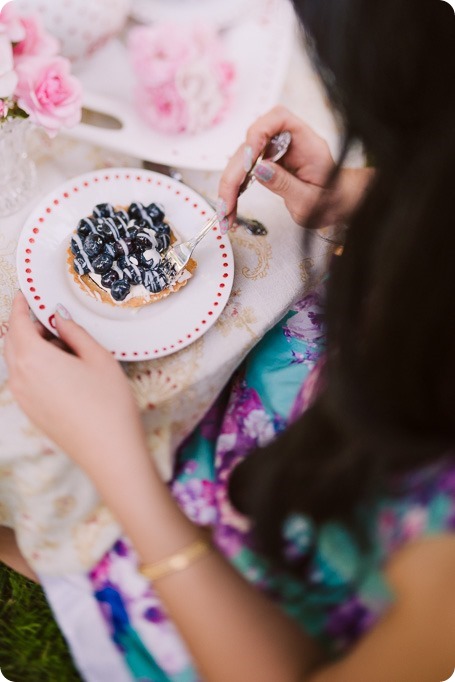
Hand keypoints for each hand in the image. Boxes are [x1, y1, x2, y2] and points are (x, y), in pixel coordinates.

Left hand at [5, 293, 146, 477]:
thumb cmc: (108, 404)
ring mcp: (23, 398)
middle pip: (12, 342)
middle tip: (54, 320)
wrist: (109, 451)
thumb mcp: (98, 358)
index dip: (22, 306)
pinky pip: (25, 379)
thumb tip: (59, 318)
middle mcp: (20, 378)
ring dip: (33, 348)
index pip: (17, 323)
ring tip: (66, 348)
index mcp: (33, 359)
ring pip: (18, 362)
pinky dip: (36, 367)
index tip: (26, 295)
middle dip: (28, 327)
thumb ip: (74, 332)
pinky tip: (64, 371)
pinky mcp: (31, 412)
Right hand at [217, 106, 372, 231]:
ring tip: (225, 214)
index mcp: (306, 141)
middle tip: (226, 204)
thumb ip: (286, 184)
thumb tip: (259, 169)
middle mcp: (286, 142)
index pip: (279, 119)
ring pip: (241, 160)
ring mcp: (274, 152)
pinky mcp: (264, 164)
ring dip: (229, 186)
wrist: (333, 205)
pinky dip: (234, 191)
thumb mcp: (311, 200)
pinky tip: (229, 209)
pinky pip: (243, 173)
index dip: (258, 133)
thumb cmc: (329, 201)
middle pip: (251, 145)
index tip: (248, 162)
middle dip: (234, 175)